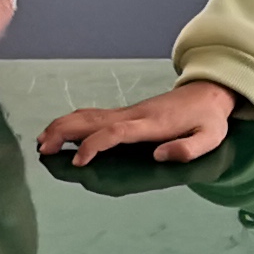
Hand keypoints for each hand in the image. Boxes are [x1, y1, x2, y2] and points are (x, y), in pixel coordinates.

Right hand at [38, 80, 239, 166]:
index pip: (116, 132)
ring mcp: (129, 112)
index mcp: (153, 124)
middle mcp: (135, 115)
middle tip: (43, 149)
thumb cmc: (208, 119)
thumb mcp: (210, 138)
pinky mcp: (126, 113)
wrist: (208, 92)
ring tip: (43, 143)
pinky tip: (61, 133)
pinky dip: (73, 123)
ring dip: (63, 126)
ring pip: (89, 116)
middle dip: (65, 132)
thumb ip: (187, 149)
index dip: (95, 145)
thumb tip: (158, 156)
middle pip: (93, 120)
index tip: (79, 162)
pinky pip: (95, 116)